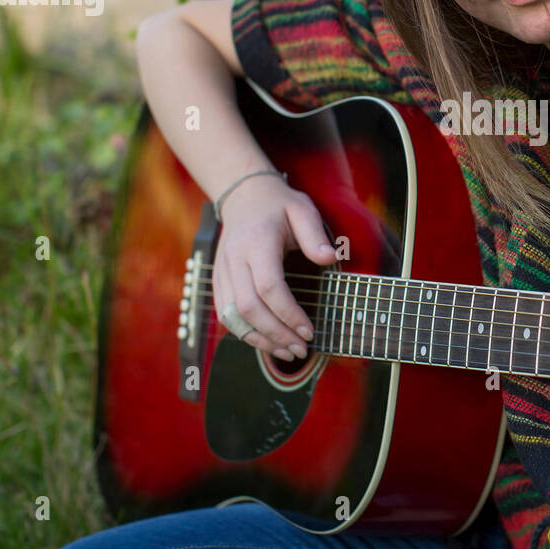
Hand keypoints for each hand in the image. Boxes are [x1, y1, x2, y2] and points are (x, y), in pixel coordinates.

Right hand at [212, 174, 337, 360]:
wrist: (243, 195)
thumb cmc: (278, 206)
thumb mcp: (302, 210)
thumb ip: (315, 235)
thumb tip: (331, 258)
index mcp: (257, 242)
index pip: (268, 287)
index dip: (288, 313)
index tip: (309, 330)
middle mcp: (234, 259)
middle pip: (248, 307)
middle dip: (276, 334)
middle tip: (301, 349)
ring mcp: (222, 271)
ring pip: (232, 316)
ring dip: (259, 340)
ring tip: (287, 353)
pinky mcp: (218, 281)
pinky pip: (225, 315)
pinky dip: (245, 333)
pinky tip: (267, 342)